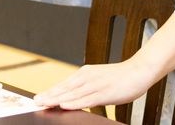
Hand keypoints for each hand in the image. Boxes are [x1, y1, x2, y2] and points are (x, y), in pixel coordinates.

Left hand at [33, 60, 155, 109]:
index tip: (38, 97)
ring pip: (72, 93)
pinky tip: (65, 105)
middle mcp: (87, 77)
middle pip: (64, 88)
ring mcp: (95, 84)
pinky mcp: (105, 92)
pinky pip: (87, 99)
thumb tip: (73, 97)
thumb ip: (86, 89)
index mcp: (85, 74)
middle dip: (49, 95)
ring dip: (57, 98)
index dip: (50, 91)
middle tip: (35, 101)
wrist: (139, 71)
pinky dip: (75, 102)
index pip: (64, 84)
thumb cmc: (120, 77)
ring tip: (44, 103)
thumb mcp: (99, 81)